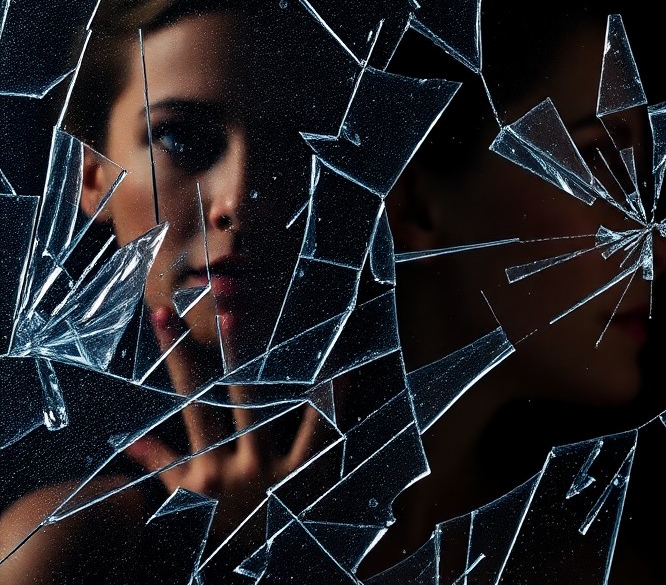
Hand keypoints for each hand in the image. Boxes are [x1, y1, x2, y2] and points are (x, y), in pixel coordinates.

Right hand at [124, 306, 319, 542]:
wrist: (237, 570)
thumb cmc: (210, 527)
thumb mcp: (183, 498)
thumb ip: (160, 465)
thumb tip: (128, 441)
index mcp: (204, 465)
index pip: (187, 399)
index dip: (174, 356)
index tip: (163, 315)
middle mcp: (237, 466)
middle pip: (232, 400)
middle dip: (228, 354)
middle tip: (226, 307)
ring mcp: (271, 475)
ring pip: (283, 417)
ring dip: (291, 378)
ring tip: (297, 336)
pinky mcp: (302, 484)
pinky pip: (318, 439)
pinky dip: (327, 409)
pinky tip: (337, 378)